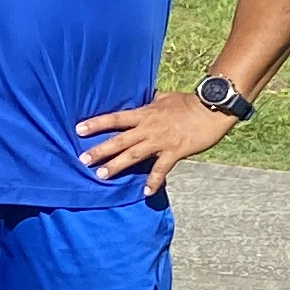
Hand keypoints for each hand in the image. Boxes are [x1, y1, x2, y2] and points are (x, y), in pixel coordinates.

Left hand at [79, 89, 235, 197]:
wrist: (211, 108)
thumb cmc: (188, 102)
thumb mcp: (163, 97)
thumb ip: (149, 102)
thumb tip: (141, 98)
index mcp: (144, 113)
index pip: (115, 119)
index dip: (96, 124)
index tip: (78, 130)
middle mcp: (148, 128)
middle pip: (119, 140)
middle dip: (100, 150)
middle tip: (82, 160)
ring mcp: (160, 141)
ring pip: (133, 155)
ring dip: (117, 166)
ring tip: (101, 176)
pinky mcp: (175, 151)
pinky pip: (161, 169)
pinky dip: (154, 180)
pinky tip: (146, 192)